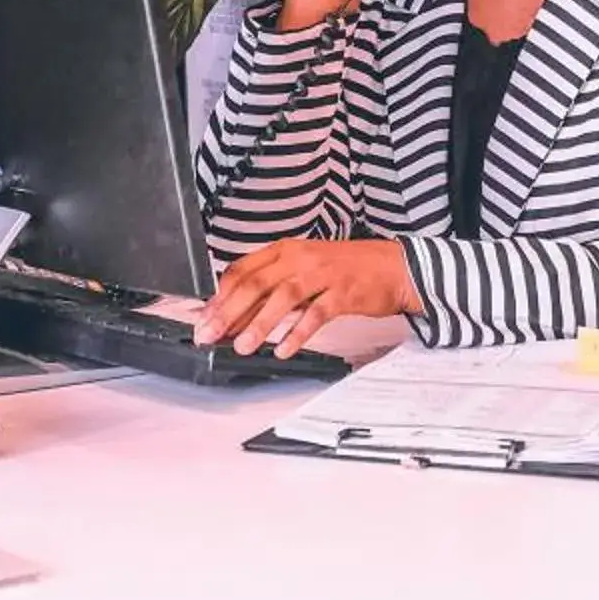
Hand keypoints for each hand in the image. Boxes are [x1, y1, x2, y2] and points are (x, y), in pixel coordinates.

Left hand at [197, 238, 419, 356]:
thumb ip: (273, 288)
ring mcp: (322, 274)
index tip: (204, 317)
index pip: (243, 269)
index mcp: (285, 250)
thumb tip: (237, 315)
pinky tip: (283, 349)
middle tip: (210, 334)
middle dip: (229, 311)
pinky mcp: (343, 293)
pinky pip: (315, 314)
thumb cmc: (346, 270)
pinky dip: (297, 333)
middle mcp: (300, 258)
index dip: (221, 294)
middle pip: (256, 283)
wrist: (394, 267)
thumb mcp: (305, 270)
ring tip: (242, 346)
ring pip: (283, 297)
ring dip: (259, 324)